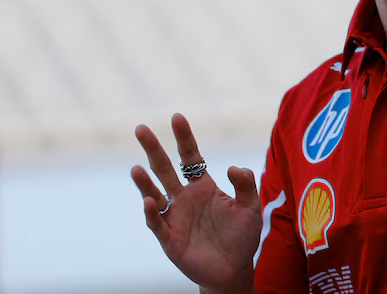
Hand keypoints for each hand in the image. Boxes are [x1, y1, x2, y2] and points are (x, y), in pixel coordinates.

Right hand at [131, 113, 260, 292]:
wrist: (234, 270)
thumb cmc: (242, 236)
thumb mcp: (251, 207)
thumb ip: (246, 184)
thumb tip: (231, 166)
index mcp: (203, 186)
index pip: (191, 156)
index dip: (184, 138)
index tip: (177, 117)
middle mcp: (185, 198)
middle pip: (165, 169)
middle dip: (153, 149)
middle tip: (140, 128)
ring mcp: (175, 217)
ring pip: (155, 194)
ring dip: (144, 183)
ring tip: (135, 168)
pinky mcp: (170, 239)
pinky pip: (157, 223)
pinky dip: (151, 213)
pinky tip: (148, 201)